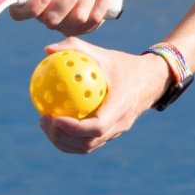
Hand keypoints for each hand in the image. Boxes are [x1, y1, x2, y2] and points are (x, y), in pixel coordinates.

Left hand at [38, 37, 172, 153]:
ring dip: (63, 141)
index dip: (74, 128)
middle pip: (88, 143)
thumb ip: (75, 48)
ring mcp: (116, 132)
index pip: (97, 127)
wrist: (151, 80)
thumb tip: (46, 50)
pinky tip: (53, 123)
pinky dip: (69, 138)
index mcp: (121, 106)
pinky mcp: (111, 134)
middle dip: (62, 137)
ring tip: (44, 124)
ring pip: (87, 147)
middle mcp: (120, 124)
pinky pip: (88, 142)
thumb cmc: (123, 64)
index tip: (54, 118)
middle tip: (43, 120)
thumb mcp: (102, 53)